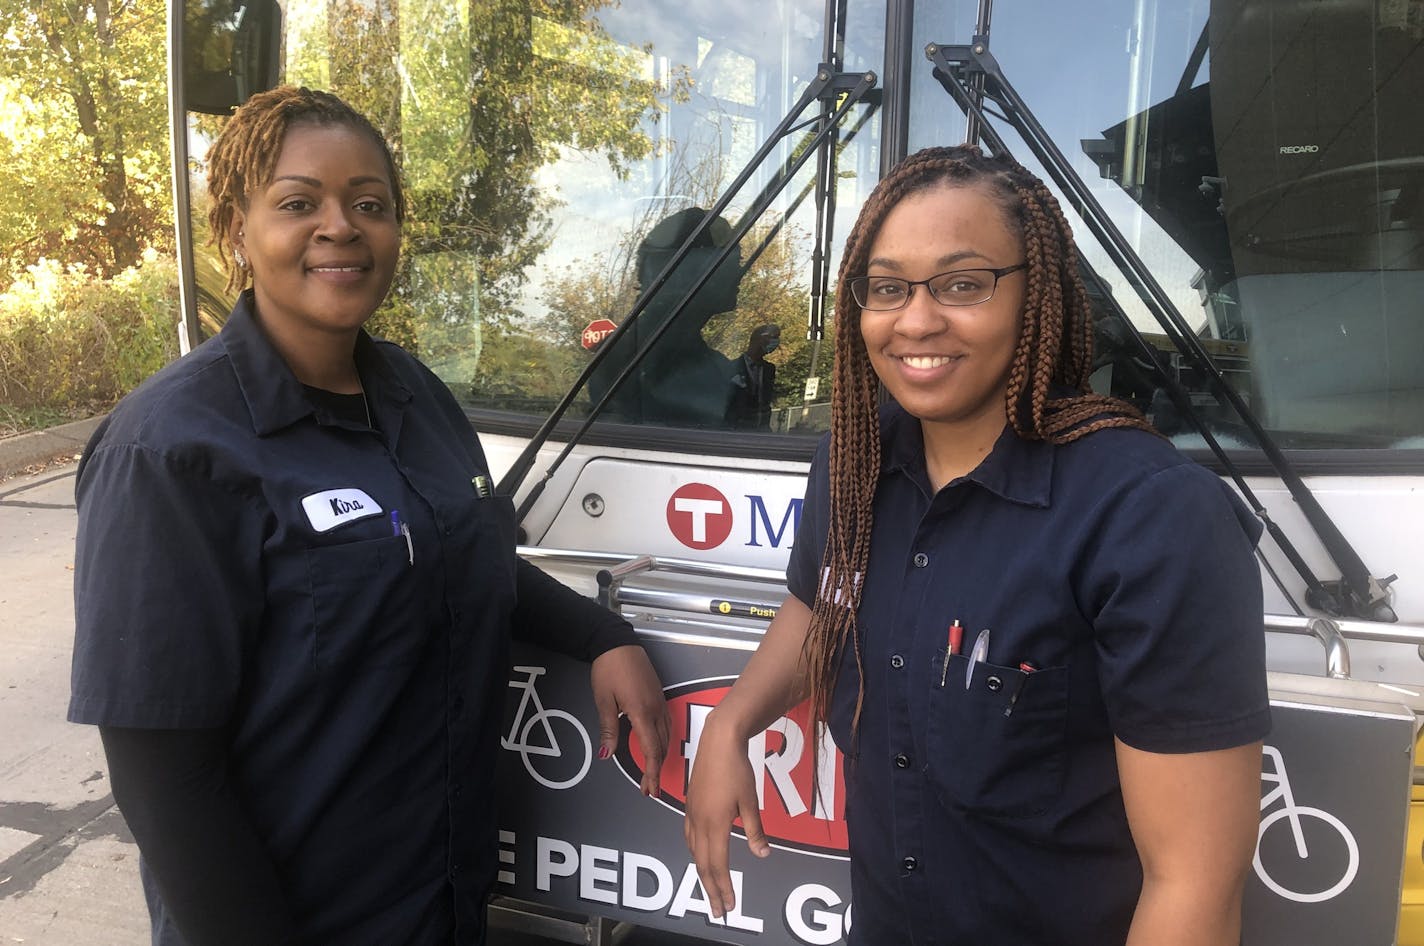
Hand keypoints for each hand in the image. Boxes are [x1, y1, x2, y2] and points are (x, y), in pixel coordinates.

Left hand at [589, 645, 669, 796]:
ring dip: (661, 755)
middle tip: (648, 787)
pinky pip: (667, 723)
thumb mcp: (604, 701)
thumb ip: (608, 730)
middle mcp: (655, 709)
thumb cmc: (609, 669)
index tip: (648, 788)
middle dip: (656, 769)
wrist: (617, 643)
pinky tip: (658, 744)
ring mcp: (660, 701)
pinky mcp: (659, 695)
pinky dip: (664, 739)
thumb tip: (606, 754)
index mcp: (642, 712)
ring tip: (653, 771)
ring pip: (667, 735)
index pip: (651, 750)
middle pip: (662, 746)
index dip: (651, 772)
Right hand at [684, 713, 769, 917]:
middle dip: (710, 889)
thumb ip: (755, 830)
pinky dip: (695, 853)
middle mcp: (699, 822)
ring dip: (702, 873)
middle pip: (702, 864)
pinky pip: (689, 837)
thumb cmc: (736, 768)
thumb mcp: (750, 801)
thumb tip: (762, 854)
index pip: (718, 865)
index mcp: (714, 824)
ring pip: (693, 852)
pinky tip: (699, 854)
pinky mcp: (690, 805)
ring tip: (709, 888)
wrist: (718, 741)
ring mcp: (691, 813)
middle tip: (718, 910)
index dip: (723, 888)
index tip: (729, 905)